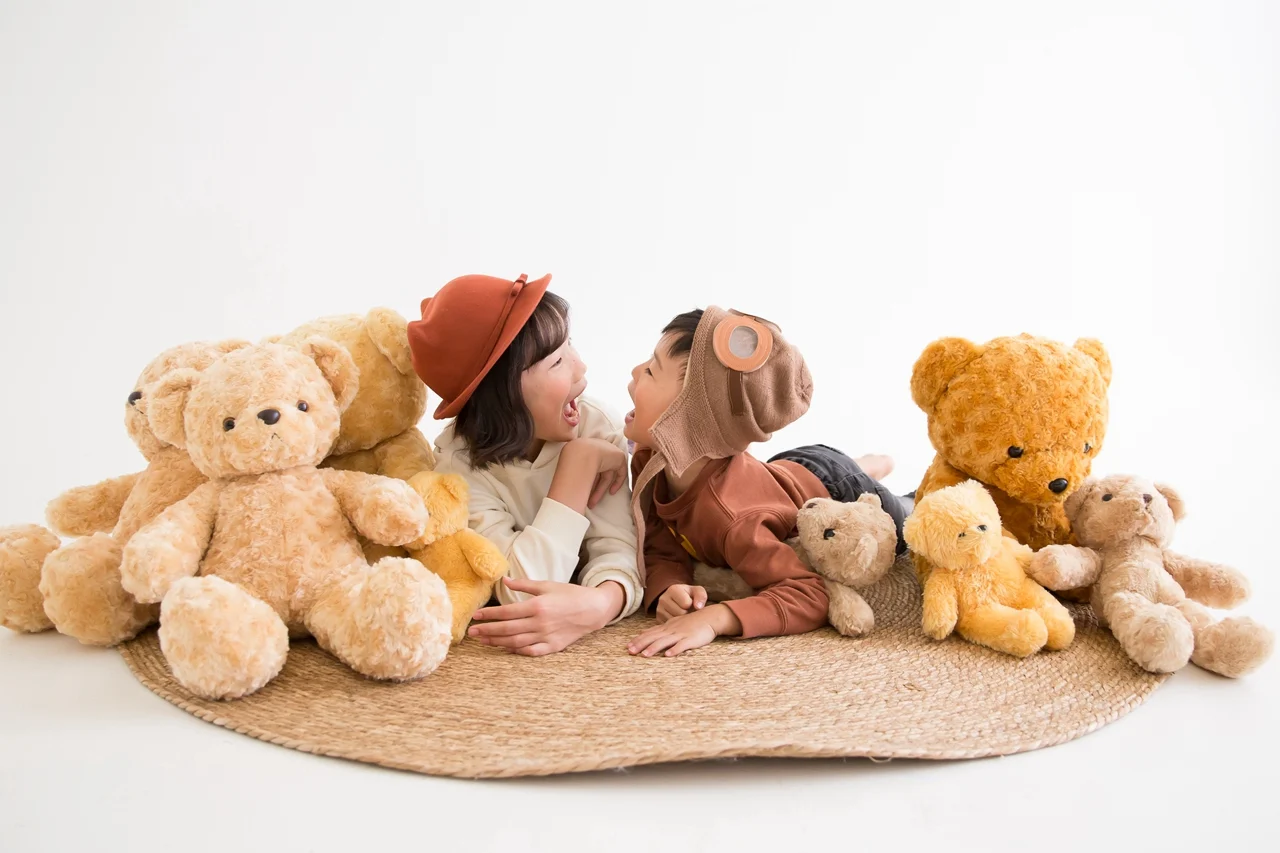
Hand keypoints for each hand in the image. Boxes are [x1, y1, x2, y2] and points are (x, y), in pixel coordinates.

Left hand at [467, 579, 624, 655]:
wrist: (593, 609)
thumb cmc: (570, 595)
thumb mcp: (547, 585)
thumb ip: (524, 585)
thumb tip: (504, 580)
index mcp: (538, 606)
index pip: (507, 612)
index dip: (489, 615)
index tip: (476, 616)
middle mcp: (540, 623)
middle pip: (507, 629)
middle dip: (487, 631)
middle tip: (472, 633)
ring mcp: (546, 637)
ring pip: (516, 642)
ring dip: (497, 642)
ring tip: (483, 641)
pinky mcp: (553, 647)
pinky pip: (530, 652)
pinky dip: (517, 652)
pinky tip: (505, 649)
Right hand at [549, 438, 627, 512]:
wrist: (582, 454)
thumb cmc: (572, 459)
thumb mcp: (570, 465)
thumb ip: (575, 473)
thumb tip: (567, 487)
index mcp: (587, 449)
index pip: (590, 467)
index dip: (588, 480)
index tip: (583, 490)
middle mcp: (598, 451)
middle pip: (598, 474)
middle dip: (592, 489)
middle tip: (587, 501)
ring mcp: (609, 453)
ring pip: (606, 476)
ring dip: (599, 491)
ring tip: (592, 503)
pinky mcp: (619, 457)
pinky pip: (621, 472)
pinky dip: (617, 483)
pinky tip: (611, 492)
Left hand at [627, 604, 738, 657]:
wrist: (709, 617)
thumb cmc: (691, 623)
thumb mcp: (672, 623)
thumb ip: (658, 629)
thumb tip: (642, 633)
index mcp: (667, 627)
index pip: (650, 634)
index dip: (638, 640)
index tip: (627, 647)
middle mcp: (672, 630)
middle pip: (654, 637)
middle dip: (641, 644)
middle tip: (630, 651)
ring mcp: (681, 634)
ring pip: (665, 641)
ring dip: (654, 648)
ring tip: (644, 655)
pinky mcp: (691, 639)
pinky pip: (682, 645)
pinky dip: (675, 650)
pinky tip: (668, 655)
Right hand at [656, 583, 707, 622]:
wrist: (677, 599)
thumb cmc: (689, 595)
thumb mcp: (697, 591)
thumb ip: (701, 596)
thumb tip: (698, 607)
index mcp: (673, 589)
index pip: (686, 603)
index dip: (691, 605)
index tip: (690, 603)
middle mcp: (663, 599)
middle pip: (680, 613)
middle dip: (686, 613)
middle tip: (687, 610)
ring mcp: (659, 610)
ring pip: (674, 622)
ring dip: (681, 620)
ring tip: (682, 614)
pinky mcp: (658, 619)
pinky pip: (669, 627)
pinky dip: (675, 625)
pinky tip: (677, 619)